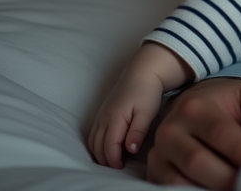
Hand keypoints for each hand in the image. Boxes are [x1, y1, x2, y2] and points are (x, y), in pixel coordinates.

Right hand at [89, 42, 190, 168]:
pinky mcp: (102, 113)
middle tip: (118, 167)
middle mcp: (104, 118)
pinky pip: (94, 134)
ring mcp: (101, 115)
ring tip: (113, 160)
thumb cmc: (147, 91)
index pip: (109, 146)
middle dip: (106, 159)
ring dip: (100, 153)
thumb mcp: (147, 112)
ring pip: (93, 141)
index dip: (113, 160)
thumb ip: (138, 131)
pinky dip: (97, 144)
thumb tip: (130, 149)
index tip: (122, 168)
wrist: (142, 72)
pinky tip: (108, 149)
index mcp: (115, 118)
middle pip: (98, 146)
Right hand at [145, 78, 240, 190]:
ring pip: (181, 182)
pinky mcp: (155, 173)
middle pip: (198, 162)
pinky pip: (171, 190)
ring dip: (211, 190)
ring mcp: (158, 155)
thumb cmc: (228, 102)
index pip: (220, 133)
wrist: (194, 103)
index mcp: (194, 108)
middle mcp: (170, 131)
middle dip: (229, 178)